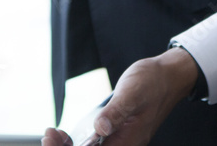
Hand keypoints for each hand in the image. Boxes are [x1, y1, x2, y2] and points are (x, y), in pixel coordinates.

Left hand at [41, 48, 198, 145]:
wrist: (167, 76)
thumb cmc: (152, 83)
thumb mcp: (132, 93)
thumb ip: (116, 112)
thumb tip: (100, 129)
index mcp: (129, 140)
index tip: (53, 140)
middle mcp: (124, 144)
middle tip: (48, 135)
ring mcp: (119, 139)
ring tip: (52, 134)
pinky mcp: (114, 132)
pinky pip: (93, 144)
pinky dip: (75, 141)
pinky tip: (63, 133)